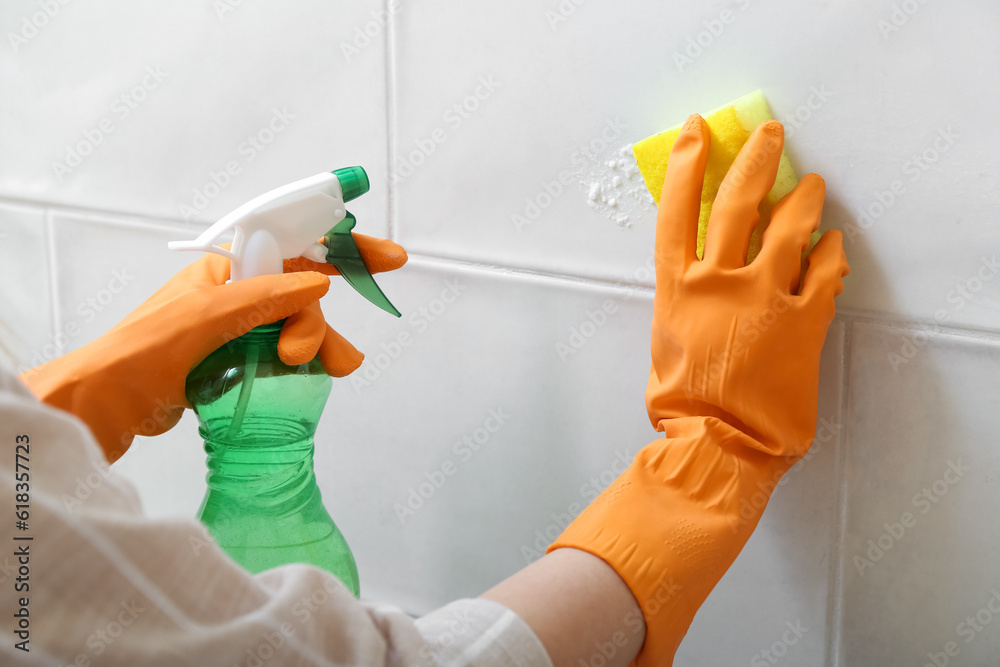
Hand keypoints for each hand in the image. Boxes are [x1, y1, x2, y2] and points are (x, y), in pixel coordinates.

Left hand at [19, 234, 405, 462]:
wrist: (108, 403)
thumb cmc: (145, 351)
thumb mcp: (208, 317)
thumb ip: (265, 298)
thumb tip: (317, 282)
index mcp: (228, 270)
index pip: (294, 245)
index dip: (343, 248)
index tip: (389, 259)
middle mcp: (238, 293)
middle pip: (303, 295)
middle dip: (317, 321)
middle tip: (307, 355)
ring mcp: (239, 328)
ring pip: (299, 328)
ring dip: (319, 345)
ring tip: (332, 371)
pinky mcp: (238, 361)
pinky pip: (286, 354)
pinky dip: (307, 363)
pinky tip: (320, 377)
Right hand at [646, 115, 848, 456]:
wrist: (721, 441)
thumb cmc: (685, 405)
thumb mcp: (666, 347)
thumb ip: (683, 310)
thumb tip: (697, 296)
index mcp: (679, 288)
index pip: (678, 210)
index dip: (687, 165)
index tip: (697, 132)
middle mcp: (718, 282)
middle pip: (738, 201)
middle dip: (754, 159)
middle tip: (769, 133)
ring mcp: (763, 297)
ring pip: (787, 227)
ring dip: (802, 199)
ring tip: (811, 184)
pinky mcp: (802, 319)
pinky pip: (823, 272)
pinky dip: (831, 252)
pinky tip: (833, 242)